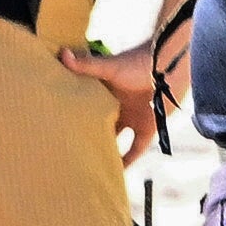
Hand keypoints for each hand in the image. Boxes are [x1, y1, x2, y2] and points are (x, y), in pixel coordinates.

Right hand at [61, 42, 160, 162]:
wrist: (170, 65)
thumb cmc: (139, 61)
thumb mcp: (110, 67)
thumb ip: (87, 65)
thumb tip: (61, 53)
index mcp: (103, 93)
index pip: (83, 108)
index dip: (72, 119)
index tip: (54, 132)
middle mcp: (115, 107)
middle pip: (98, 127)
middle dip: (86, 139)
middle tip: (67, 156)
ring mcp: (132, 118)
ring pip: (116, 140)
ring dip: (107, 152)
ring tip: (88, 168)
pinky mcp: (148, 127)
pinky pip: (136, 148)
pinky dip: (129, 159)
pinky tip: (118, 171)